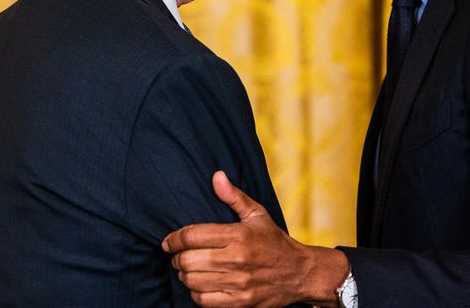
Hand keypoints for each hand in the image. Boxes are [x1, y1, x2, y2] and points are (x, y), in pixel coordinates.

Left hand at [161, 171, 348, 306]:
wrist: (301, 274)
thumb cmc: (275, 241)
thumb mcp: (257, 214)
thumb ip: (234, 196)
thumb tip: (216, 175)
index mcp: (238, 235)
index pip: (192, 236)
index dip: (174, 238)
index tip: (168, 241)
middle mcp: (237, 259)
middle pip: (188, 260)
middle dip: (177, 258)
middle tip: (178, 256)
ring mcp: (239, 283)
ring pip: (193, 281)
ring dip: (184, 275)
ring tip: (188, 269)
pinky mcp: (242, 302)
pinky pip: (204, 300)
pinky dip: (196, 293)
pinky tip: (200, 285)